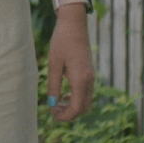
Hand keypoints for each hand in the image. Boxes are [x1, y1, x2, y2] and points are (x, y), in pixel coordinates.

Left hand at [47, 7, 95, 121]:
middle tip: (53, 111)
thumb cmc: (61, 42)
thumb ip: (53, 86)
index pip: (76, 108)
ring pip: (86, 102)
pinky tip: (64, 94)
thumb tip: (52, 104)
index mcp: (80, 80)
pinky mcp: (89, 73)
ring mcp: (91, 77)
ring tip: (57, 103)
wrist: (74, 25)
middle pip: (83, 108)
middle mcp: (89, 81)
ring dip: (73, 107)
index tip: (52, 115)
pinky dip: (76, 98)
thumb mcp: (54, 64)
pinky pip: (86, 93)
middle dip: (69, 114)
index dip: (65, 116)